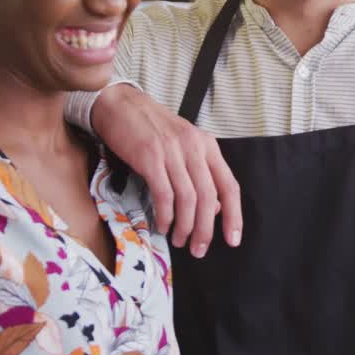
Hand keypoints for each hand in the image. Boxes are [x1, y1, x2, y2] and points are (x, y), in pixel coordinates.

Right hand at [92, 83, 241, 256]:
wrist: (121, 105)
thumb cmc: (153, 128)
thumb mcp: (184, 146)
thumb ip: (200, 174)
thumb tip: (215, 209)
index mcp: (208, 146)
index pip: (230, 185)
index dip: (234, 216)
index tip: (233, 240)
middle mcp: (194, 148)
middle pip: (209, 198)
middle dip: (205, 229)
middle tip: (199, 249)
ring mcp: (172, 152)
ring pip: (188, 199)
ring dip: (185, 226)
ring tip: (180, 240)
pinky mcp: (150, 157)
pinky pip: (164, 194)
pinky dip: (165, 215)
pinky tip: (163, 226)